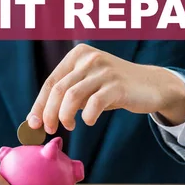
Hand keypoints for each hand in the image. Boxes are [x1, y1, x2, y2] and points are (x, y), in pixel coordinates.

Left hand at [27, 43, 184, 132]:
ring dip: (65, 116)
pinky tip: (88, 121)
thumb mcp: (88, 85)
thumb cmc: (113, 88)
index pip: (50, 81)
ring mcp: (104, 70)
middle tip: (49, 129)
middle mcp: (89, 58)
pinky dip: (87, 116)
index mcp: (77, 55)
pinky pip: (93, 104)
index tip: (33, 123)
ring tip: (69, 127)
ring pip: (72, 96)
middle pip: (58, 89)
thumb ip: (67, 94)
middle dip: (49, 113)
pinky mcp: (117, 85)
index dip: (39, 104)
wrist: (152, 85)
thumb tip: (39, 118)